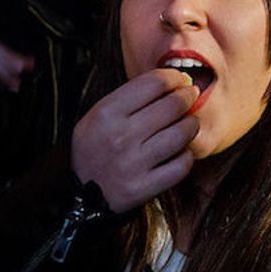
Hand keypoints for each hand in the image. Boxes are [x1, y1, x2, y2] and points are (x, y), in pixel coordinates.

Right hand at [70, 68, 199, 212]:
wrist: (79, 194)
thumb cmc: (94, 147)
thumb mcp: (98, 114)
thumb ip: (130, 97)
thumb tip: (174, 82)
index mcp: (107, 113)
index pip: (153, 83)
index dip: (174, 77)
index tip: (179, 79)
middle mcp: (121, 136)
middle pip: (172, 105)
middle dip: (187, 97)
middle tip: (190, 96)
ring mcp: (133, 163)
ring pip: (182, 134)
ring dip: (191, 124)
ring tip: (188, 123)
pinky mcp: (144, 187)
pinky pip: (181, 165)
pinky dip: (186, 155)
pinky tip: (180, 151)